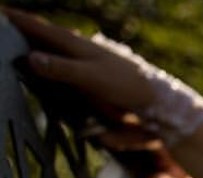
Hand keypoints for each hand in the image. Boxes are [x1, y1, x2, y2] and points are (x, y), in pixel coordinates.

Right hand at [4, 8, 154, 112]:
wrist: (158, 103)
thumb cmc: (128, 86)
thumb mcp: (91, 78)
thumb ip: (62, 69)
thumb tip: (29, 58)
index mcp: (76, 44)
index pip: (39, 28)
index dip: (18, 20)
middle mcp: (79, 49)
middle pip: (44, 36)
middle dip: (24, 30)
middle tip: (7, 24)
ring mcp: (87, 61)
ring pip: (55, 48)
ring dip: (38, 43)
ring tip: (21, 39)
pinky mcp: (93, 75)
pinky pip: (66, 65)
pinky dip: (54, 59)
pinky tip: (50, 61)